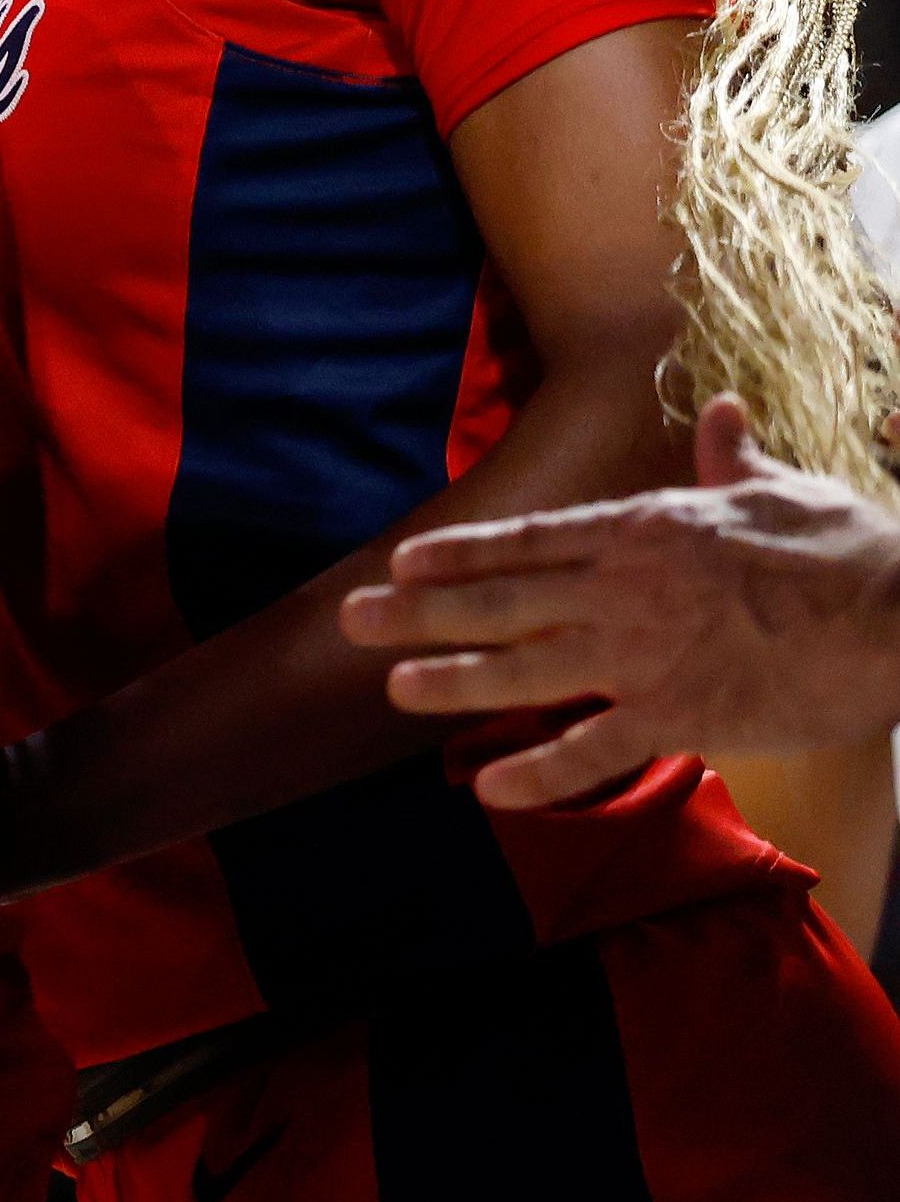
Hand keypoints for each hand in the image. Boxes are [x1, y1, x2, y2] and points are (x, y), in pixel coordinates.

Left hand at [345, 395, 899, 809]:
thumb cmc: (853, 553)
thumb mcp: (785, 491)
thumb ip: (734, 460)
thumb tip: (725, 413)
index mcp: (646, 532)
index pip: (529, 541)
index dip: (460, 553)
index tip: (402, 561)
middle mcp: (627, 590)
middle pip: (503, 601)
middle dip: (420, 612)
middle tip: (352, 621)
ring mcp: (647, 656)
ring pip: (525, 671)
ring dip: (453, 682)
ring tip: (394, 689)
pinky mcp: (683, 717)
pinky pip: (594, 752)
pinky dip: (540, 773)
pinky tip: (489, 789)